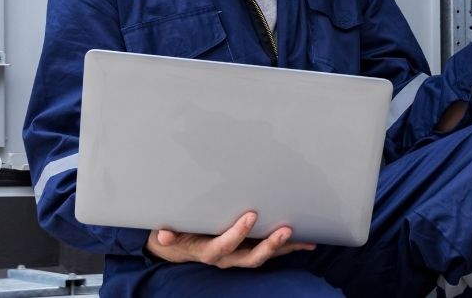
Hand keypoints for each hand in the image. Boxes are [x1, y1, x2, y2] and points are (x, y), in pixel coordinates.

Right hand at [145, 211, 315, 268]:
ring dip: (285, 248)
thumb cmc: (177, 234)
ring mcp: (239, 255)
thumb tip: (163, 234)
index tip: (250, 216)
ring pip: (264, 255)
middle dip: (269, 246)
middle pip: (250, 257)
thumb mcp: (169, 234)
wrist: (179, 246)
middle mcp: (226, 257)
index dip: (236, 234)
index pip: (223, 246)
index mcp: (208, 251)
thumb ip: (169, 234)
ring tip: (305, 240)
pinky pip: (271, 251)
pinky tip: (308, 241)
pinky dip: (289, 248)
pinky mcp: (249, 249)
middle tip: (286, 230)